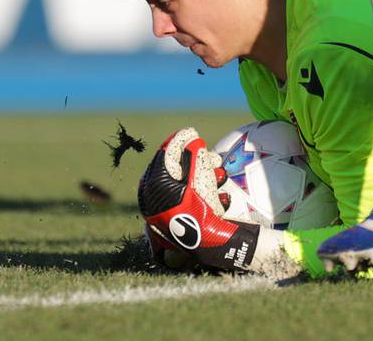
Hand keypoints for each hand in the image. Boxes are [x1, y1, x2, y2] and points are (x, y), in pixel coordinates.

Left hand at [138, 128, 260, 273]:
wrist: (208, 242)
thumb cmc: (201, 205)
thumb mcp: (198, 174)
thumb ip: (193, 153)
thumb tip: (191, 137)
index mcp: (154, 184)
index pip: (165, 154)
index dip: (180, 140)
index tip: (192, 131)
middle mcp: (153, 197)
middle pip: (174, 168)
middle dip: (196, 159)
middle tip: (211, 156)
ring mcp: (163, 209)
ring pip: (182, 182)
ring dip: (202, 174)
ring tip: (219, 173)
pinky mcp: (174, 218)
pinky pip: (186, 196)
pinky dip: (201, 190)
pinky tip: (217, 191)